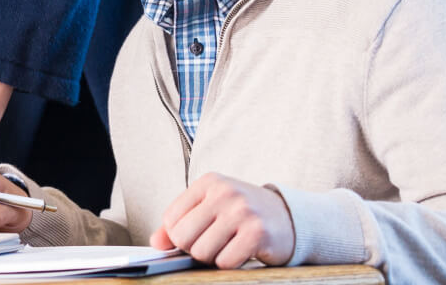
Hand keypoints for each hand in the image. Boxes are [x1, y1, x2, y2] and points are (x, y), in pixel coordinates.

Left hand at [150, 172, 295, 268]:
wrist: (289, 218)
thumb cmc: (243, 213)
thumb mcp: (211, 208)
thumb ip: (180, 222)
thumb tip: (156, 242)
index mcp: (208, 182)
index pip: (171, 218)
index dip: (178, 236)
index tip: (196, 235)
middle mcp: (224, 193)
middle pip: (183, 237)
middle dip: (193, 248)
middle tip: (212, 244)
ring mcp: (241, 211)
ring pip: (202, 252)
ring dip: (213, 257)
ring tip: (227, 246)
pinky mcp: (257, 233)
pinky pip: (225, 262)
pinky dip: (230, 263)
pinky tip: (241, 251)